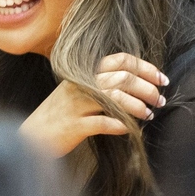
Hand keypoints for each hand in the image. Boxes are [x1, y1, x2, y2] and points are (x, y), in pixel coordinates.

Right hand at [21, 53, 168, 156]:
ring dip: (138, 106)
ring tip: (149, 114)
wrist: (32, 135)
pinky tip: (130, 129)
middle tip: (160, 100)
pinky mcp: (74, 125)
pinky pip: (103, 122)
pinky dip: (120, 125)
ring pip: (114, 97)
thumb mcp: (78, 91)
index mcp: (83, 73)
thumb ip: (101, 84)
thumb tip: (138, 84)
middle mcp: (80, 84)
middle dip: (147, 88)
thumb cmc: (60, 114)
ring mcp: (76, 105)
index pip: (120, 60)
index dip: (145, 68)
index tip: (162, 79)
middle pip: (122, 78)